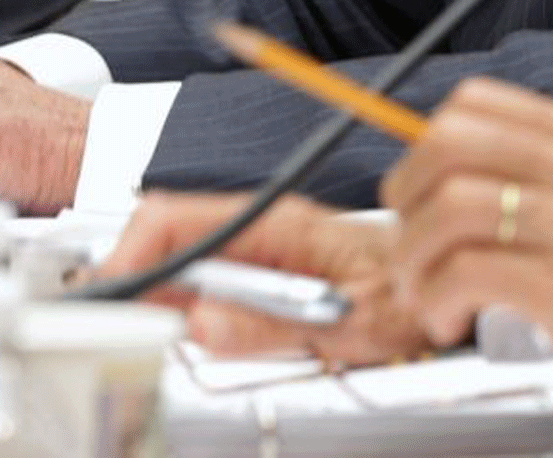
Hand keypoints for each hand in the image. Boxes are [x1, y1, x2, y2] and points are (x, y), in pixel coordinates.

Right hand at [97, 192, 425, 364]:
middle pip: (165, 237)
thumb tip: (201, 324)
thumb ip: (272, 325)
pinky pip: (199, 286)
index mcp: (279, 223)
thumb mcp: (349, 322)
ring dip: (150, 297)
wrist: (442, 292)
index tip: (110, 296)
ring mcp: (257, 251)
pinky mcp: (258, 277)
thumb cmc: (410, 296)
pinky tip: (180, 334)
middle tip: (115, 327)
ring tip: (141, 335)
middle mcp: (262, 229)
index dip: (130, 252)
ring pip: (175, 263)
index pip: (177, 216)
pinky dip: (176, 309)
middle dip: (130, 278)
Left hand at [382, 79, 552, 457]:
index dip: (423, 147)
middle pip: (451, 143)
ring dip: (415, 261)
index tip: (417, 195)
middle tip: (410, 246)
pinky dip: (439, 298)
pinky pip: (474, 272)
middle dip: (404, 198)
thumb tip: (465, 183)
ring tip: (428, 297)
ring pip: (453, 207)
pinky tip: (453, 322)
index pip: (477, 102)